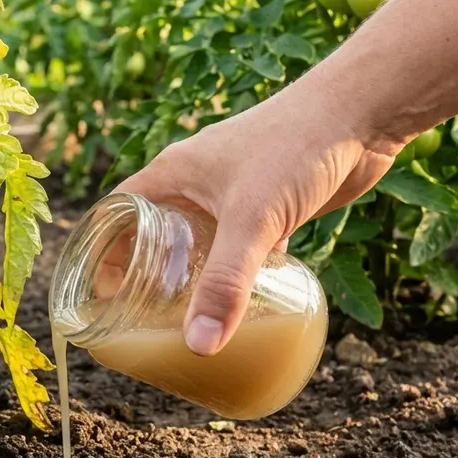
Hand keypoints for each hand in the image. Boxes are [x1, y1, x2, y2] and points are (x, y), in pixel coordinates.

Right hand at [115, 84, 395, 355]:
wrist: (361, 113)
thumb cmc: (295, 145)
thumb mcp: (252, 220)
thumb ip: (224, 282)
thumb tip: (199, 345)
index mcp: (173, 173)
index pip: (117, 213)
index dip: (102, 252)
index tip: (97, 294)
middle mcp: (196, 182)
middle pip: (154, 231)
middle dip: (145, 273)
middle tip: (139, 320)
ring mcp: (234, 193)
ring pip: (199, 241)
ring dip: (192, 274)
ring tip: (184, 319)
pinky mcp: (270, 205)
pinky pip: (238, 245)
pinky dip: (234, 271)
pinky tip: (241, 300)